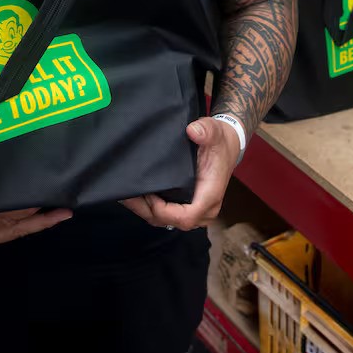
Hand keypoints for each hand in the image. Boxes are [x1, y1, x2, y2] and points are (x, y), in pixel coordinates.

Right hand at [0, 146, 71, 255]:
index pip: (2, 220)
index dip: (24, 211)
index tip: (45, 199)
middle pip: (14, 229)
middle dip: (40, 220)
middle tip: (67, 209)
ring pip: (12, 229)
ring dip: (35, 221)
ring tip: (60, 209)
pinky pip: (4, 226)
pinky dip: (21, 219)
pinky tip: (34, 209)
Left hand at [121, 116, 240, 230]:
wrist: (226, 146)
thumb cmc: (219, 142)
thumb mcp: (214, 131)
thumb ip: (205, 130)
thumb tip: (192, 131)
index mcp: (210, 196)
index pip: (185, 217)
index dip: (164, 211)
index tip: (148, 194)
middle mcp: (205, 210)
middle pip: (171, 222)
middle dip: (146, 210)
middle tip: (126, 194)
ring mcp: (196, 211)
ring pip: (167, 221)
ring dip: (145, 210)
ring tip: (126, 195)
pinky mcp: (189, 207)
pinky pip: (168, 215)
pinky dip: (151, 208)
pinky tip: (137, 196)